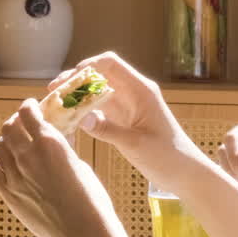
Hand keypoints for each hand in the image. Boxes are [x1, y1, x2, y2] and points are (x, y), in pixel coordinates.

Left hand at [0, 99, 124, 236]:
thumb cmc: (90, 200)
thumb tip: (58, 138)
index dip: (28, 107)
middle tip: (21, 124)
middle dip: (15, 122)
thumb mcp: (79, 164)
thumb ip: (62, 149)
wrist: (83, 232)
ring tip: (11, 142)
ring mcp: (15, 175)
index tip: (30, 107)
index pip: (28, 113)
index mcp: (50, 143)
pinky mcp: (8, 193)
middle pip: (10, 127)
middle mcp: (28, 155)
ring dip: (4, 140)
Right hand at [50, 52, 200, 186]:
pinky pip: (97, 108)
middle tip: (53, 92)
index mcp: (140, 91)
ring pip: (95, 92)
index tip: (67, 79)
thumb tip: (81, 118)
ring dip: (75, 96)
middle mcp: (132, 93)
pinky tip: (67, 120)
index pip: (110, 64)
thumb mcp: (136, 144)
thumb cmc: (168, 156)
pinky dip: (82, 111)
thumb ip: (108, 130)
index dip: (87, 65)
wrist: (184, 173)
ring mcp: (126, 106)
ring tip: (54, 105)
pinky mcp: (122, 120)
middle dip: (75, 81)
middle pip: (98, 75)